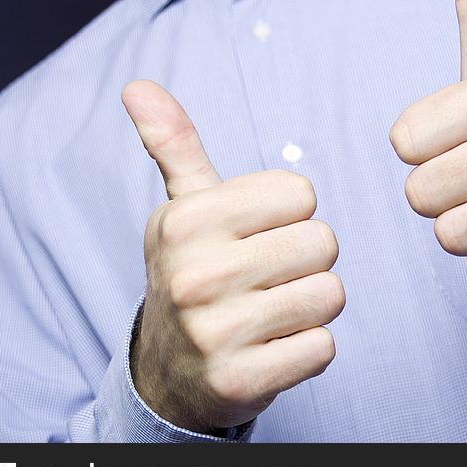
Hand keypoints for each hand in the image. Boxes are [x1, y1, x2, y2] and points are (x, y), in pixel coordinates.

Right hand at [122, 81, 343, 432]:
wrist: (170, 370)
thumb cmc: (193, 272)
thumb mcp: (183, 209)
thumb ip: (174, 146)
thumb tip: (136, 86)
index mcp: (185, 221)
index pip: (301, 194)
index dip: (290, 214)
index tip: (257, 234)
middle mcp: (195, 275)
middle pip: (323, 242)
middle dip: (307, 260)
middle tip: (268, 276)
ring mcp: (214, 333)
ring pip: (330, 295)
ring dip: (312, 305)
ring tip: (271, 310)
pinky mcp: (240, 381)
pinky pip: (324, 348)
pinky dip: (308, 349)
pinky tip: (272, 347)